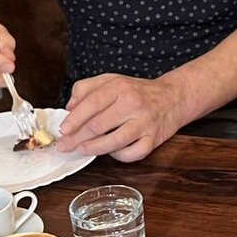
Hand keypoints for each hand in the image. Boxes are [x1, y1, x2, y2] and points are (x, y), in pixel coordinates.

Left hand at [55, 73, 181, 160]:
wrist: (172, 98)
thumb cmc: (137, 92)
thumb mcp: (111, 80)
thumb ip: (86, 88)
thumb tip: (70, 107)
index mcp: (120, 87)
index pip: (92, 103)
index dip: (75, 119)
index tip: (64, 129)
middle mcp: (133, 104)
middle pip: (99, 125)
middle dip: (77, 138)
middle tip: (65, 145)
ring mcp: (145, 123)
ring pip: (115, 142)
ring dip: (94, 149)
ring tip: (82, 150)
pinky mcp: (154, 139)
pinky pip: (133, 154)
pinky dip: (119, 156)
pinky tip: (111, 152)